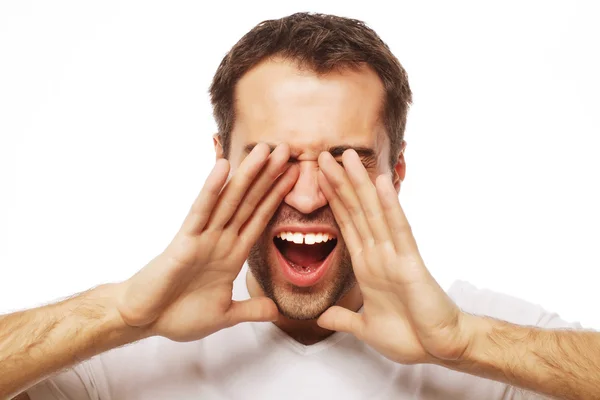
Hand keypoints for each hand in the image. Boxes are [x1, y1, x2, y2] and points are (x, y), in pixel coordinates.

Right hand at [116, 143, 298, 341]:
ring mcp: (203, 237)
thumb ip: (250, 309)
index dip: (277, 197)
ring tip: (264, 150)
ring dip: (247, 175)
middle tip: (287, 150)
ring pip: (229, 200)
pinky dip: (211, 190)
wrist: (145, 321)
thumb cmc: (178, 314)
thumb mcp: (225, 315)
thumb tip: (277, 311)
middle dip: (268, 176)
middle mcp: (220, 239)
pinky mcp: (184, 241)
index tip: (294, 176)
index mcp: (232, 254)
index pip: (259, 218)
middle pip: (249, 202)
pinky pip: (201, 211)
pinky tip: (223, 168)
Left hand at [316, 149, 470, 363]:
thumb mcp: (366, 327)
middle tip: (322, 154)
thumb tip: (321, 317)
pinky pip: (398, 230)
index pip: (346, 224)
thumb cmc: (410, 337)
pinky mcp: (410, 263)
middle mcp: (379, 254)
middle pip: (355, 211)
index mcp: (367, 266)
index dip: (332, 200)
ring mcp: (394, 255)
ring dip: (359, 184)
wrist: (439, 349)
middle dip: (339, 183)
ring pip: (373, 213)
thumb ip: (344, 318)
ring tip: (345, 157)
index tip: (317, 178)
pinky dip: (390, 206)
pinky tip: (381, 184)